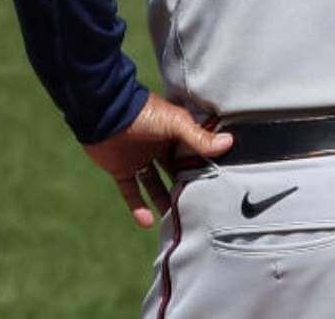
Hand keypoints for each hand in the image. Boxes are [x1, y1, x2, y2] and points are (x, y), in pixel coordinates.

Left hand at [83, 94, 233, 228]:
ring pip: (154, 185)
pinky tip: (147, 222)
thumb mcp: (175, 124)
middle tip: (197, 211)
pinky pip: (131, 191)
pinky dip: (137, 207)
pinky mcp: (121, 169)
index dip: (202, 170)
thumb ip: (199, 137)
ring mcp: (139, 159)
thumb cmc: (143, 113)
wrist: (104, 111)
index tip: (215, 189)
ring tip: (175, 222)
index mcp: (173, 133)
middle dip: (184, 189)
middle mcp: (158, 147)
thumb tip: (230, 142)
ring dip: (162, 202)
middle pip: (174, 173)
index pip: (192, 155)